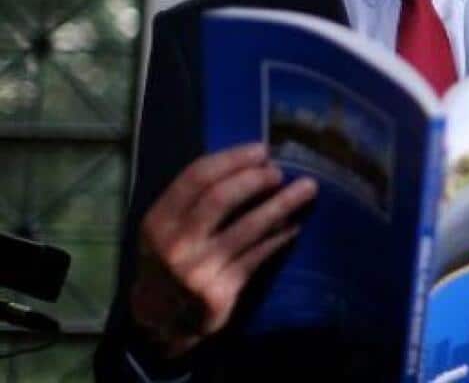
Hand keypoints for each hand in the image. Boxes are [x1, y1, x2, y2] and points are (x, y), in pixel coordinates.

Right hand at [129, 143, 316, 357]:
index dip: (232, 159)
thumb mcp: (167, 230)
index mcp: (159, 220)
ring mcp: (197, 269)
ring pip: (248, 227)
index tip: (262, 150)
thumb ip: (195, 201)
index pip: (196, 177)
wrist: (159, 320)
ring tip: (307, 188)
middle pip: (221, 198)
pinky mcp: (219, 291)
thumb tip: (250, 164)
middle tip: (279, 171)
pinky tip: (296, 225)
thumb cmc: (172, 261)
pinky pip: (258, 256)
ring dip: (282, 204)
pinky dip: (280, 237)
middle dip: (255, 179)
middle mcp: (175, 243)